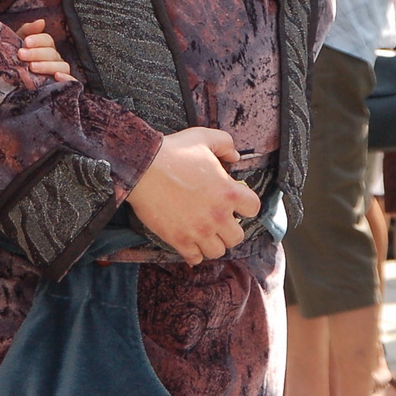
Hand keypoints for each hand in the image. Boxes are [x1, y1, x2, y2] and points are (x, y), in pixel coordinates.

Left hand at [15, 19, 74, 83]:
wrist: (9, 81)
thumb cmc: (14, 60)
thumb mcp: (17, 43)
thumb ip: (28, 30)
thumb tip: (42, 21)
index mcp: (46, 47)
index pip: (47, 40)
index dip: (38, 40)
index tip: (25, 42)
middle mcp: (55, 59)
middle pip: (52, 53)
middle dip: (36, 53)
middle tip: (21, 55)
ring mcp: (59, 72)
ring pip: (62, 66)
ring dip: (48, 66)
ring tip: (32, 67)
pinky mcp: (62, 86)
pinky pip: (71, 81)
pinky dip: (67, 78)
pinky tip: (57, 77)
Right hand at [125, 127, 260, 265]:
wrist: (142, 168)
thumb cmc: (173, 152)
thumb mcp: (203, 137)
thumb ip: (225, 143)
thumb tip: (234, 157)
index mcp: (228, 192)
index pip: (253, 208)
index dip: (245, 205)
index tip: (235, 202)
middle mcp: (217, 216)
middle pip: (237, 237)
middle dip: (229, 228)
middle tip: (218, 219)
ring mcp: (198, 231)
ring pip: (218, 251)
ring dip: (213, 242)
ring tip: (204, 232)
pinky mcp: (179, 239)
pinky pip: (195, 258)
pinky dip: (194, 252)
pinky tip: (189, 240)